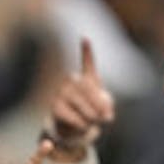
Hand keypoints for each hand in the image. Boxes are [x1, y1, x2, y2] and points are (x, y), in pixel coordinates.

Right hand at [43, 39, 113, 157]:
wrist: (75, 122)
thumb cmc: (92, 109)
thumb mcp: (105, 107)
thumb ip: (108, 107)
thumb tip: (105, 116)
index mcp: (86, 76)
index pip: (87, 62)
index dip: (86, 51)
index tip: (85, 39)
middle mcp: (71, 80)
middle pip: (90, 93)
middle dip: (100, 108)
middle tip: (104, 118)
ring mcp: (61, 92)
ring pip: (84, 107)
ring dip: (92, 118)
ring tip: (91, 121)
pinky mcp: (55, 106)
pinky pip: (75, 118)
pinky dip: (83, 125)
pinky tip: (82, 124)